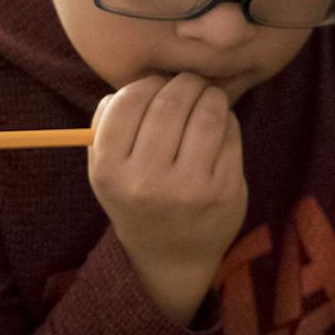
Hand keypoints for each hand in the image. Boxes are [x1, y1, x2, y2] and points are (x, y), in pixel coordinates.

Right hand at [88, 73, 247, 323]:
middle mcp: (147, 181)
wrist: (171, 255)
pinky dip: (226, 119)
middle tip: (189, 81)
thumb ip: (107, 124)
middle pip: (170, 104)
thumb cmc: (136, 198)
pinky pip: (230, 134)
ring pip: (206, 114)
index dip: (146, 83)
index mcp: (110, 171)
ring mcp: (190, 188)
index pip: (128, 103)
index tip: (156, 83)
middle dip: (183, 83)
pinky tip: (219, 122)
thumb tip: (136, 80)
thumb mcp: (105, 169)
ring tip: (206, 95)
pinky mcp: (225, 190)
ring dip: (209, 94)